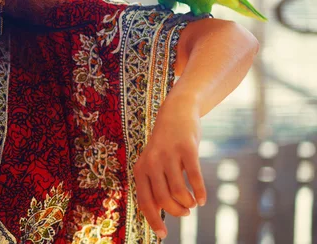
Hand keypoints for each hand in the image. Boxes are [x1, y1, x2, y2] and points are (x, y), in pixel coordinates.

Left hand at [133, 98, 205, 239]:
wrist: (176, 112)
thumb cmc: (165, 144)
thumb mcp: (153, 162)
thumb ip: (154, 184)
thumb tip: (158, 213)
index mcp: (141, 168)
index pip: (145, 201)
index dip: (153, 220)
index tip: (163, 235)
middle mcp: (152, 162)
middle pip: (164, 200)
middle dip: (176, 212)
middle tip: (185, 212)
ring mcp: (169, 155)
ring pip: (178, 192)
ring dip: (188, 203)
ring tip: (192, 203)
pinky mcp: (187, 149)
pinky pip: (194, 177)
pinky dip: (199, 192)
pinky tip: (202, 199)